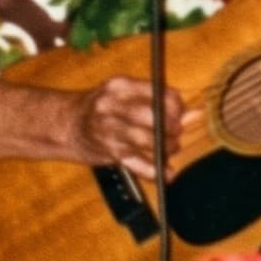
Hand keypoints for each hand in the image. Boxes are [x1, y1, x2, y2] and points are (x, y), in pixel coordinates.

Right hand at [65, 77, 193, 182]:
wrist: (64, 124)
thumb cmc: (100, 109)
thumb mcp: (124, 97)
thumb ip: (158, 103)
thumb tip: (195, 114)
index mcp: (120, 86)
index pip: (160, 93)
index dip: (177, 107)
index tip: (178, 114)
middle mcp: (112, 105)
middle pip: (155, 116)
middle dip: (173, 128)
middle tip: (175, 133)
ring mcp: (109, 129)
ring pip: (150, 139)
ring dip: (167, 147)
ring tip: (169, 149)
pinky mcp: (108, 152)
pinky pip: (138, 164)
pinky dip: (156, 171)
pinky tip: (167, 174)